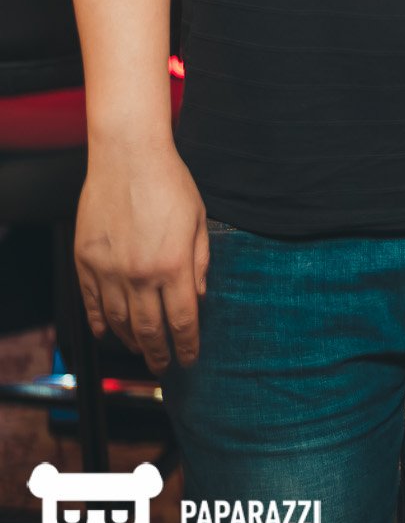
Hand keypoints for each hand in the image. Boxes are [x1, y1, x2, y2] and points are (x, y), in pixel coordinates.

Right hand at [75, 144, 208, 373]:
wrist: (128, 156)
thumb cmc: (169, 182)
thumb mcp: (198, 220)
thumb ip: (200, 262)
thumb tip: (200, 297)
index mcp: (173, 265)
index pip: (182, 321)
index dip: (187, 346)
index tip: (190, 359)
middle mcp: (140, 275)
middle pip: (149, 330)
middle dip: (159, 354)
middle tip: (164, 366)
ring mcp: (109, 270)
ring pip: (118, 322)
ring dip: (130, 341)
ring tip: (140, 349)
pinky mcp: (87, 261)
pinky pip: (92, 302)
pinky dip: (99, 322)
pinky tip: (107, 332)